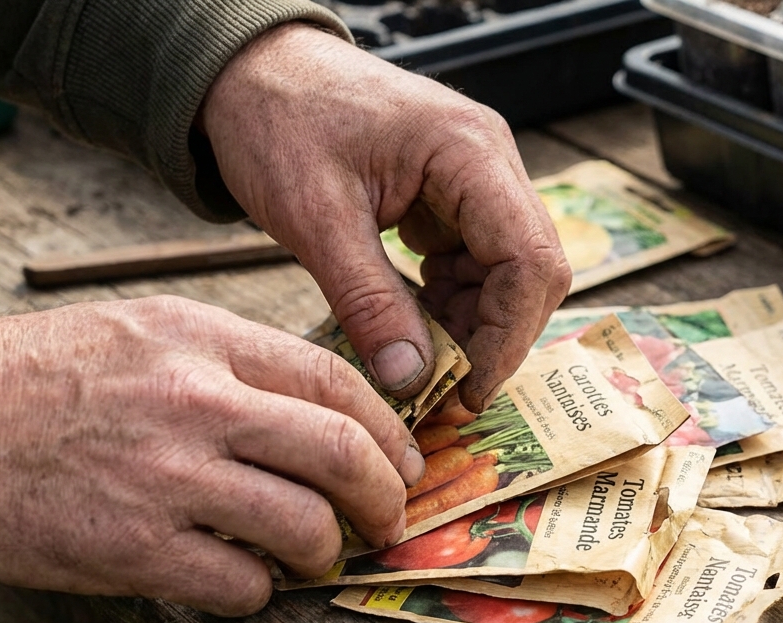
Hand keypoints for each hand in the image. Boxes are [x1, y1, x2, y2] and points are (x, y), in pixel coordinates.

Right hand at [0, 296, 424, 615]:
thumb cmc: (33, 377)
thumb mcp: (140, 329)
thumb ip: (229, 359)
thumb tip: (315, 406)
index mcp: (201, 338)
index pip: (335, 379)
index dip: (387, 427)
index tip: (403, 459)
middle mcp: (194, 401)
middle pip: (340, 451)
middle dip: (385, 496)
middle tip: (389, 519)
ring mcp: (166, 476)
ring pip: (304, 524)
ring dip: (328, 551)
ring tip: (318, 555)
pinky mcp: (133, 548)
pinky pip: (241, 584)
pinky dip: (261, 591)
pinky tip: (246, 580)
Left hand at [199, 23, 570, 412]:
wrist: (250, 72)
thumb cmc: (278, 120)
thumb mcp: (315, 218)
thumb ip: (367, 301)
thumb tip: (411, 380)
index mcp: (469, 151)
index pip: (529, 260)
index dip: (508, 336)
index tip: (467, 391)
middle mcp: (489, 162)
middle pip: (531, 270)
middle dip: (494, 337)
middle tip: (445, 391)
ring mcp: (476, 179)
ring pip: (507, 274)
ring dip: (470, 325)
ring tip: (415, 360)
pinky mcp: (453, 197)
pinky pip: (474, 265)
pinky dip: (449, 305)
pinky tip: (407, 323)